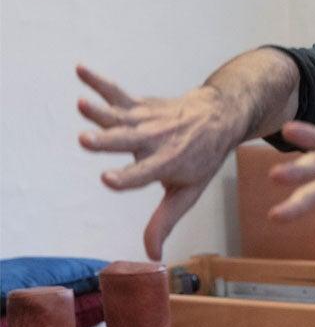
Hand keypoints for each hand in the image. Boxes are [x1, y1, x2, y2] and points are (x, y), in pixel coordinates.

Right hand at [76, 65, 240, 260]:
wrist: (221, 115)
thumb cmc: (202, 157)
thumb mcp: (189, 191)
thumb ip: (166, 220)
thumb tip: (152, 257)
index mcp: (170, 163)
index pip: (145, 173)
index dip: (127, 177)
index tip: (108, 179)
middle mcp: (158, 140)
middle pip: (129, 142)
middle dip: (108, 142)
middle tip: (86, 140)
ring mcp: (148, 120)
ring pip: (121, 117)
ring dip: (100, 111)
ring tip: (82, 104)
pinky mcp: (140, 105)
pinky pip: (118, 93)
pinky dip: (99, 82)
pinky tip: (80, 69)